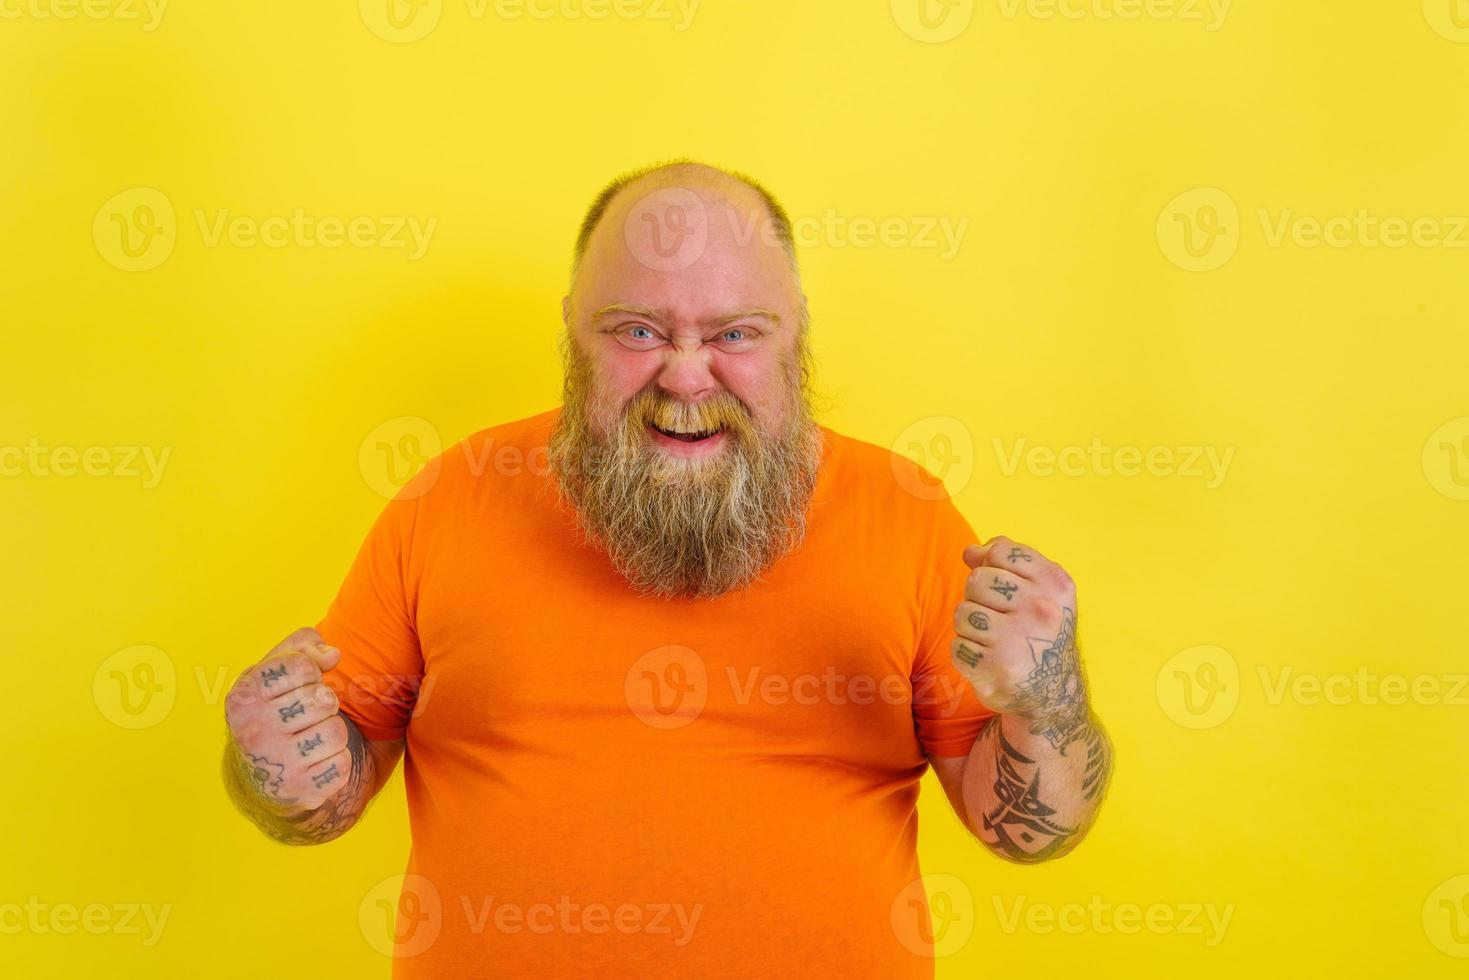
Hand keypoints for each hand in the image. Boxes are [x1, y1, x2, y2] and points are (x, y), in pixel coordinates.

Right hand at [225, 627, 352, 812]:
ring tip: (310, 740)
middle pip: (323, 699)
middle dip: (324, 704)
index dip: (311, 673)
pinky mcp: (297, 791)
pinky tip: (314, 764)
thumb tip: (332, 654)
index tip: (298, 686)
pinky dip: (336, 762)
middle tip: (305, 717)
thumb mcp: (276, 674)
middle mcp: (252, 731)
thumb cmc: (277, 711)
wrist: (263, 778)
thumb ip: (302, 648)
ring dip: (332, 734)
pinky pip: (342, 764)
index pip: (302, 666)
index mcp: (243, 697)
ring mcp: (274, 764)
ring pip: (335, 732)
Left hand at [950, 536, 1092, 753]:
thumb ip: (1009, 563)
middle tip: (996, 617)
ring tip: (990, 638)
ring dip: (969, 626)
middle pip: (976, 580)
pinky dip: (966, 652)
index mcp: (1055, 585)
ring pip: (963, 612)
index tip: (1002, 585)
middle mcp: (1041, 610)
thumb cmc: (1039, 633)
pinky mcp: (995, 667)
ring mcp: (1017, 639)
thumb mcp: (1041, 592)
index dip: (991, 565)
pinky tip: (986, 659)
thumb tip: (970, 551)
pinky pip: (957, 645)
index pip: (1001, 551)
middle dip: (978, 597)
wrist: (1053, 693)